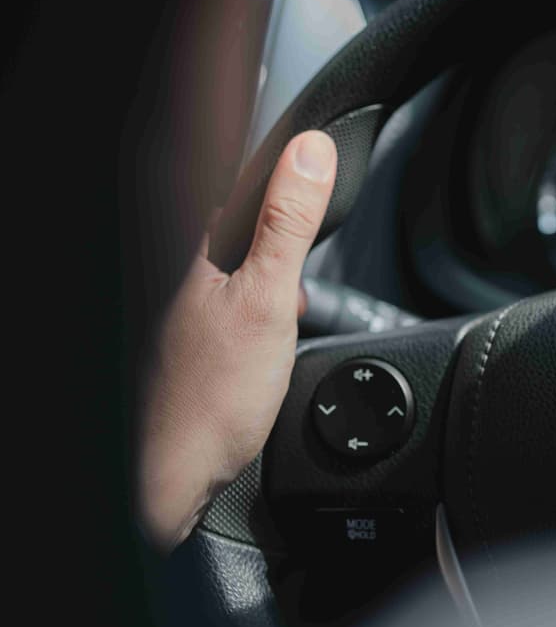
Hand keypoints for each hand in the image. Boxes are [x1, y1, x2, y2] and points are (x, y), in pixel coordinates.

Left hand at [138, 131, 336, 551]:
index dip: (281, 175)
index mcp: (189, 245)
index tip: (310, 183)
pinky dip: (262, 305)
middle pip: (243, 218)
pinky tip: (270, 339)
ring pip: (242, 259)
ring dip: (275, 275)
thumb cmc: (212, 398)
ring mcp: (182, 299)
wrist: (173, 475)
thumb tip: (310, 151)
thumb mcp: (268, 299)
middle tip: (298, 273)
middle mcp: (177, 265)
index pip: (237, 177)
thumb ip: (288, 223)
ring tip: (281, 317)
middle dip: (284, 237)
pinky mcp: (194, 329)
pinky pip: (238, 293)